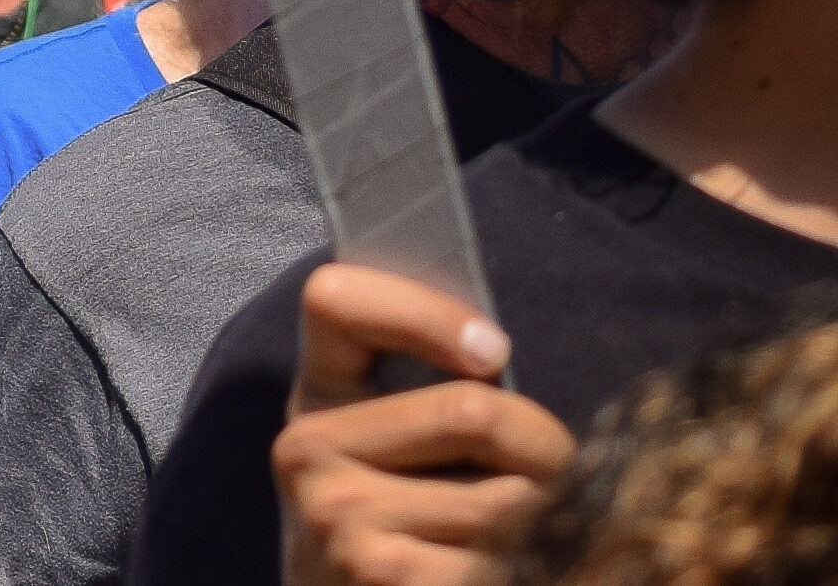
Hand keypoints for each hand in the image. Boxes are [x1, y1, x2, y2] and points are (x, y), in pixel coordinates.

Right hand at [273, 262, 562, 585]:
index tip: (494, 351)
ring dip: (550, 519)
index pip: (336, 302)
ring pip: (509, 496)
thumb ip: (436, 390)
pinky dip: (539, 566)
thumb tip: (500, 359)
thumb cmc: (413, 516)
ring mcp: (337, 518)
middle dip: (545, 446)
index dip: (425, 312)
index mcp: (317, 396)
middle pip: (472, 410)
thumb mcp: (401, 443)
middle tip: (553, 476)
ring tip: (525, 537)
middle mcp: (306, 451)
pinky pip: (509, 556)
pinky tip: (512, 572)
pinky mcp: (381, 576)